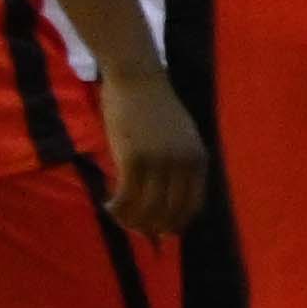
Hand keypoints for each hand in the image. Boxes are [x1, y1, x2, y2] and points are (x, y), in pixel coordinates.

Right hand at [96, 46, 219, 241]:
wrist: (137, 77)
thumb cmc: (154, 106)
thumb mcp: (179, 138)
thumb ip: (176, 166)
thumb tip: (163, 204)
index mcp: (198, 159)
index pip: (192, 206)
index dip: (175, 223)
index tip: (158, 230)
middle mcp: (183, 164)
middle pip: (169, 213)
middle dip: (150, 227)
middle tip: (132, 226)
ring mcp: (160, 162)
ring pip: (147, 210)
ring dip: (130, 220)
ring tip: (117, 215)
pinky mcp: (134, 158)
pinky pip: (127, 197)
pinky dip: (117, 208)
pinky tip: (108, 204)